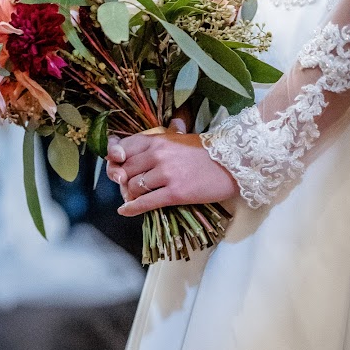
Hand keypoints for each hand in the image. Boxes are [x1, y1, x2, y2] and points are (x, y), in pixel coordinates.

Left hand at [106, 131, 238, 216]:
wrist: (234, 164)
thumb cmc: (208, 152)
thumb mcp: (180, 139)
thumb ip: (160, 141)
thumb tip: (144, 144)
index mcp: (159, 139)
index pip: (124, 147)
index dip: (116, 159)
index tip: (116, 167)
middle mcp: (158, 154)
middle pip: (126, 169)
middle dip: (122, 180)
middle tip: (127, 187)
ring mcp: (166, 173)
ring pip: (133, 186)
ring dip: (129, 194)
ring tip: (133, 197)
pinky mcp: (175, 193)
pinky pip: (145, 202)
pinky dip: (131, 208)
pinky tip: (125, 211)